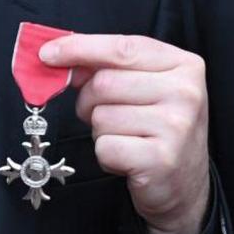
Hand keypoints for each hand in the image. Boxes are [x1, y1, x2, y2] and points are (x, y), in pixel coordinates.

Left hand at [39, 34, 211, 233]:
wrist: (185, 185)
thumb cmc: (159, 130)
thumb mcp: (145, 88)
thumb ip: (110, 67)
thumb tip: (59, 57)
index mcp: (184, 65)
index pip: (123, 48)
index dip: (80, 49)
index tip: (47, 53)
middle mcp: (186, 92)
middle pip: (105, 83)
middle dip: (89, 102)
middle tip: (104, 116)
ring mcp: (176, 126)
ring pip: (101, 116)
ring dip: (101, 132)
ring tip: (126, 139)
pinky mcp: (160, 159)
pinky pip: (105, 146)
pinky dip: (106, 155)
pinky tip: (127, 159)